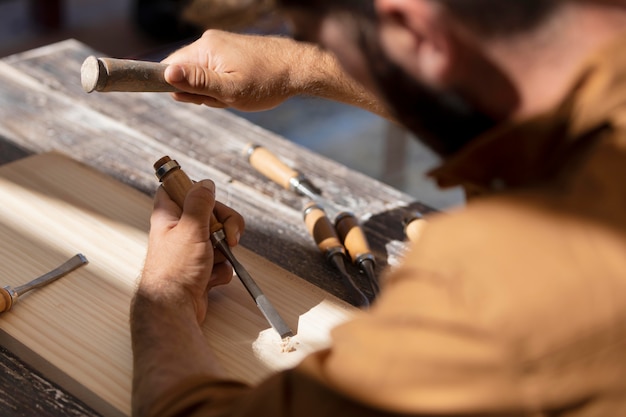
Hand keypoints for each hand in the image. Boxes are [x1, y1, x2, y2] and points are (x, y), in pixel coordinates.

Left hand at [139, 180, 244, 323]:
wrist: (174, 309)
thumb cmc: (175, 270)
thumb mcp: (190, 228)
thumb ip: (200, 202)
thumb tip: (206, 183)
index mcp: (169, 215)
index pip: (178, 188)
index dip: (195, 189)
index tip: (207, 199)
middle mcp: (179, 231)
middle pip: (211, 213)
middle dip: (226, 225)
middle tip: (227, 236)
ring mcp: (190, 251)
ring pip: (220, 238)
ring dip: (224, 251)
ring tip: (214, 262)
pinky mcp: (200, 269)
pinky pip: (221, 261)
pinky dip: (221, 270)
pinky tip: (210, 278)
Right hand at [162, 30, 300, 110]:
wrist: (298, 68)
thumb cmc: (267, 82)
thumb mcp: (229, 91)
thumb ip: (197, 83)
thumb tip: (166, 74)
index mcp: (205, 47)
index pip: (169, 67)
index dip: (180, 88)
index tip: (200, 98)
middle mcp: (210, 41)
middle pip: (186, 72)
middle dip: (202, 92)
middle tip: (225, 98)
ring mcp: (221, 44)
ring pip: (202, 74)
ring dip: (215, 90)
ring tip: (237, 93)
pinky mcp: (231, 50)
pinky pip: (216, 71)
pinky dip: (224, 84)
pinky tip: (241, 88)